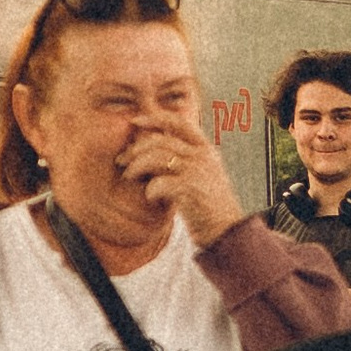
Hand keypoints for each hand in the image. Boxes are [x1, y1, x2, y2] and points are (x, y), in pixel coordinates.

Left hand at [122, 104, 246, 250]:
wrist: (228, 232)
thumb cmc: (210, 207)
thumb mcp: (204, 175)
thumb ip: (185, 159)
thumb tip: (152, 147)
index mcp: (206, 150)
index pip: (179, 122)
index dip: (155, 118)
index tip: (135, 121)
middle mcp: (203, 156)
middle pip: (159, 141)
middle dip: (135, 149)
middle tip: (122, 161)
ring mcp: (197, 172)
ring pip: (154, 159)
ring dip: (136, 168)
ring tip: (130, 177)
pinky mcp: (190, 190)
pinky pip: (158, 183)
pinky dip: (149, 191)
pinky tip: (151, 198)